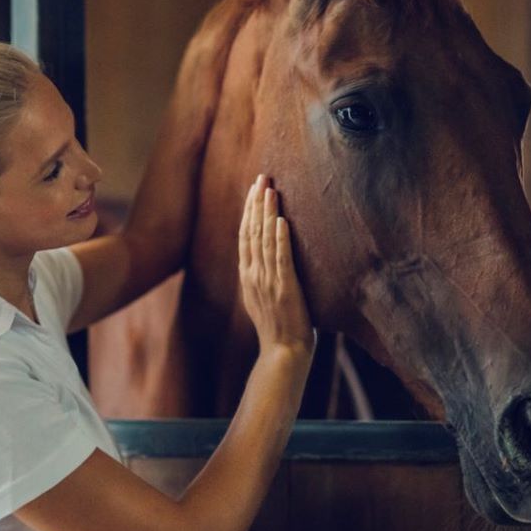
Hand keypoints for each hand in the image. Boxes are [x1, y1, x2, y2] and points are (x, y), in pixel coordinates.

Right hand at [238, 174, 313, 359]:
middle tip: (262, 177)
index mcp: (247, 275)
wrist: (282, 353)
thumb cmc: (278, 328)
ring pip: (264, 240)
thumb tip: (265, 259)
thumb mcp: (262, 298)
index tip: (254, 188)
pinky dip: (280, 239)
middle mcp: (253, 275)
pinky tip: (281, 221)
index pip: (245, 235)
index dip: (249, 210)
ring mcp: (268, 281)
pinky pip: (281, 259)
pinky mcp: (285, 288)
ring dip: (267, 213)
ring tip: (270, 189)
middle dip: (256, 202)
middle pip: (252, 231)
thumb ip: (261, 277)